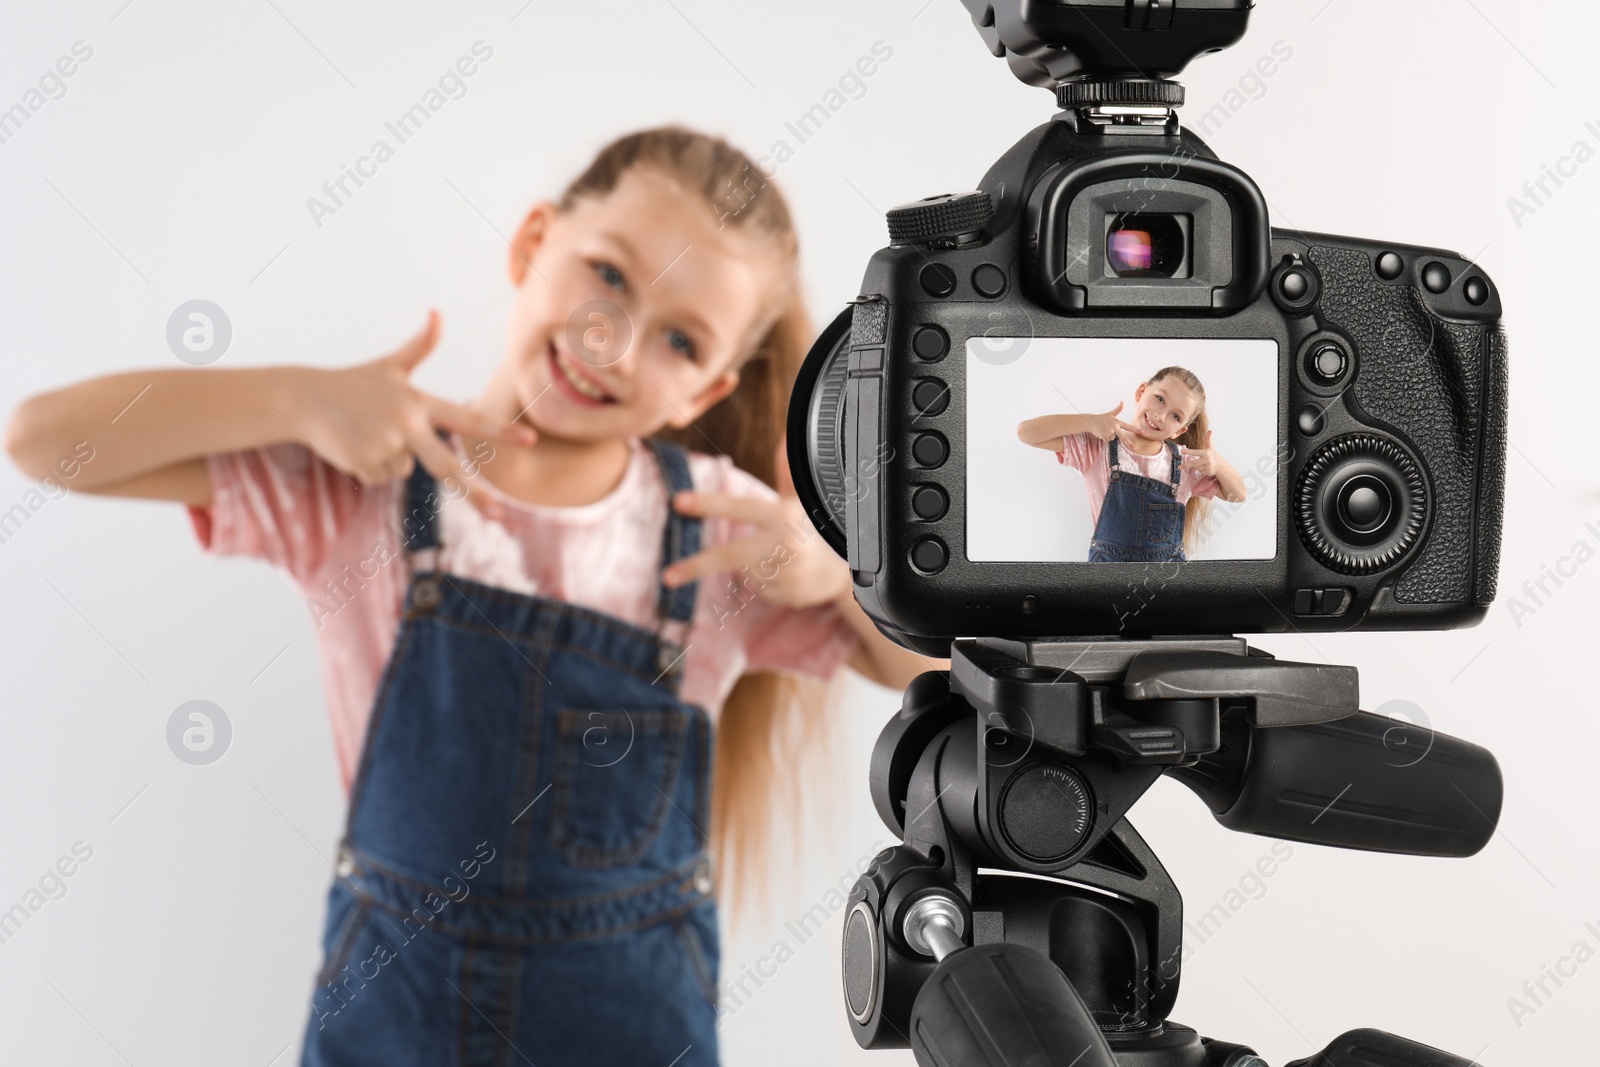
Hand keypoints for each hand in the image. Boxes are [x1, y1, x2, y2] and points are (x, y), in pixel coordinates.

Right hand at [291, 310, 534, 518]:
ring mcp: (386, 443)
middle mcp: (407, 423)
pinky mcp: (365, 460)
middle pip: (447, 467)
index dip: (499, 431)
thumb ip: (419, 345)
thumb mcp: (390, 366)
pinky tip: (352, 445)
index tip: (530, 440)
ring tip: (365, 433)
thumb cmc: (354, 382)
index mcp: (420, 401)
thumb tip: (436, 312)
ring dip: (387, 458)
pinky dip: (368, 466)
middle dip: (474, 493)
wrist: (305, 397)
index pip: (467, 420)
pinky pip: (381, 476)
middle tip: (499, 514)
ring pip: (405, 470)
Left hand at [661, 439, 850, 608]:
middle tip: (667, 577)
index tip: (677, 502)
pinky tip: (787, 575)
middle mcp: (783, 544)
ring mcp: (785, 574)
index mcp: (784, 515)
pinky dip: (766, 583)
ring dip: (753, 567)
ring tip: (780, 559)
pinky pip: (759, 589)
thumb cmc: (817, 528)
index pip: (738, 507)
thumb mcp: (803, 499)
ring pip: (745, 572)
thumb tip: (784, 437)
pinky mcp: (786, 596)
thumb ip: (786, 472)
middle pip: (729, 556)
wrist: (847, 571)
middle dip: (695, 566)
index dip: (707, 504)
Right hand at [1084, 401, 1135, 444]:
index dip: (1136, 429)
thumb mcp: (1110, 414)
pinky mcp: (1105, 436)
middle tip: (1135, 448)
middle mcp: (1114, 427)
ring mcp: (1109, 432)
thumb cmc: (1101, 418)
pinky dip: (1104, 438)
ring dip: (1108, 436)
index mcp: (1117, 422)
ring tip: (1104, 430)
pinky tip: (1101, 433)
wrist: (1090, 421)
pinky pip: (1107, 440)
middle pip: (1123, 437)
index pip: (1128, 427)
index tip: (1143, 432)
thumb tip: (1122, 401)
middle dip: (1129, 443)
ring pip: (1112, 438)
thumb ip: (1118, 409)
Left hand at [1179, 431, 1221, 475]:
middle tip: (1179, 467)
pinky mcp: (1208, 472)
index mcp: (1206, 453)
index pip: (1195, 452)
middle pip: (1193, 463)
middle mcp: (1207, 460)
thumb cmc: (1212, 455)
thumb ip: (1208, 439)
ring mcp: (1208, 466)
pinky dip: (1201, 470)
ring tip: (1203, 464)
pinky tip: (1206, 468)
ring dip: (1198, 467)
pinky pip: (1200, 472)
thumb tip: (1210, 430)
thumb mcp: (1210, 447)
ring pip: (1197, 468)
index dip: (1189, 451)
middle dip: (1186, 465)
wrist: (1220, 465)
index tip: (1182, 451)